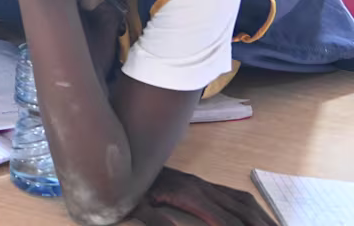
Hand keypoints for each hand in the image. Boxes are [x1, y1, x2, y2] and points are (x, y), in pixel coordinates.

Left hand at [130, 168, 276, 225]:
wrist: (119, 161)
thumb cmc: (126, 188)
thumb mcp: (135, 207)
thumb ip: (155, 221)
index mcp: (187, 193)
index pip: (223, 219)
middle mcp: (200, 186)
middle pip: (240, 210)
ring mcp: (203, 183)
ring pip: (242, 201)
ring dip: (262, 217)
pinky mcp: (201, 184)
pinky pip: (234, 195)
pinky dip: (252, 208)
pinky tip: (260, 217)